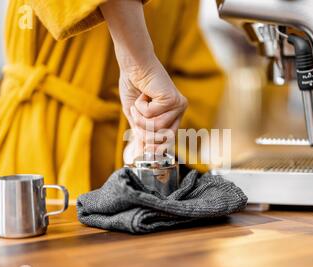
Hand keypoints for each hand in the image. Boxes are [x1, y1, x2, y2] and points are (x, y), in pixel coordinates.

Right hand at [100, 0, 186, 161]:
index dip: (154, 147)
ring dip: (140, 117)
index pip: (167, 141)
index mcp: (173, 115)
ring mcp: (178, 105)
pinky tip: (144, 94)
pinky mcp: (173, 100)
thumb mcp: (136, 116)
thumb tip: (141, 155)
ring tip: (138, 103)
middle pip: (161, 138)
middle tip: (135, 112)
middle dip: (142, 130)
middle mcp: (179, 110)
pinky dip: (141, 107)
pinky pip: (152, 117)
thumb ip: (141, 134)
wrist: (133, 66)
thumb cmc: (134, 87)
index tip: (144, 152)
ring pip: (156, 128)